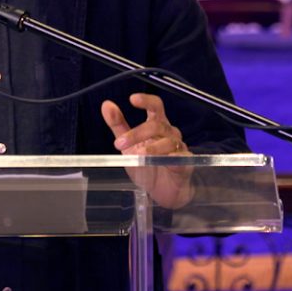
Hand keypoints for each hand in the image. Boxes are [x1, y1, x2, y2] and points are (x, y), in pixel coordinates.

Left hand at [101, 93, 193, 208]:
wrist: (163, 191)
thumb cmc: (148, 165)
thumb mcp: (129, 146)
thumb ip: (118, 126)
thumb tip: (106, 104)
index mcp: (157, 125)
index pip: (156, 107)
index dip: (146, 101)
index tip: (132, 99)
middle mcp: (170, 133)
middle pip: (157, 125)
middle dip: (137, 133)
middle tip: (120, 143)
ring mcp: (179, 148)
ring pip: (168, 142)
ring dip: (152, 148)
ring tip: (138, 155)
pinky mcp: (185, 164)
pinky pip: (181, 158)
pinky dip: (173, 159)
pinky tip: (165, 161)